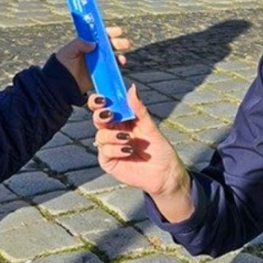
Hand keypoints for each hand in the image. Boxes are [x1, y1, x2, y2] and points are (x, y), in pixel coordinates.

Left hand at [55, 25, 130, 96]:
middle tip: (125, 44)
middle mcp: (93, 53)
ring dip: (119, 56)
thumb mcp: (68, 51)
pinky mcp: (99, 74)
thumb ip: (79, 44)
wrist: (60, 84)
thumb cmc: (62, 65)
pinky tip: (119, 66)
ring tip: (122, 59)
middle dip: (118, 44)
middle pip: (108, 46)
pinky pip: (111, 70)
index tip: (118, 31)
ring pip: (111, 57)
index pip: (99, 36)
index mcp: (85, 44)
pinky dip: (116, 68)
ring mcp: (97, 64)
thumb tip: (93, 44)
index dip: (109, 33)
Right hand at [90, 85, 192, 221]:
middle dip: (100, 114)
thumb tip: (132, 88)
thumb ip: (138, 109)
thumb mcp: (150, 127)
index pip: (107, 107)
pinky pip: (105, 151)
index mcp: (123, 121)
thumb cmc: (159, 149)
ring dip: (113, 135)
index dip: (100, 100)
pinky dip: (116, 149)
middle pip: (98, 119)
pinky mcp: (109, 161)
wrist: (165, 174)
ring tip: (128, 139)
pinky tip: (128, 151)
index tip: (103, 96)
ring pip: (100, 135)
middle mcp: (114, 132)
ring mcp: (110, 147)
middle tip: (109, 113)